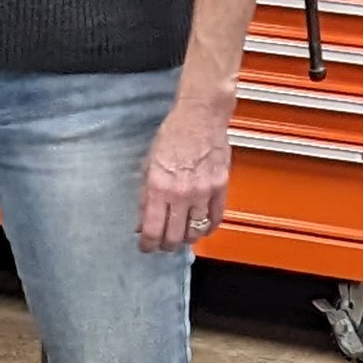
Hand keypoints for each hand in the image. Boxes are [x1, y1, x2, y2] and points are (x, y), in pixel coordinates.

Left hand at [139, 99, 230, 252]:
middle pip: (174, 236)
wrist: (200, 115)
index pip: (152, 230)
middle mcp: (181, 192)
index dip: (148, 244)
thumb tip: (141, 220)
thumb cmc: (174, 133)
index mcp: (159, 186)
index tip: (146, 246)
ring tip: (181, 235)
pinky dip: (208, 228)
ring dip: (186, 238)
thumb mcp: (148, 164)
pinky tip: (201, 227)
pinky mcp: (221, 188)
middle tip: (162, 243)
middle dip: (166, 245)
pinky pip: (215, 219)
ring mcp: (203, 192)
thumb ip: (145, 196)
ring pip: (195, 232)